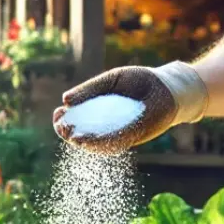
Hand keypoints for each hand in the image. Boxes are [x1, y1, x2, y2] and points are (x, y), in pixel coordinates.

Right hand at [52, 66, 176, 155]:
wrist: (167, 86)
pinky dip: (102, 142)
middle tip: (61, 127)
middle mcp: (108, 126)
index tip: (56, 115)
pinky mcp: (133, 137)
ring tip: (73, 136)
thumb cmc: (139, 81)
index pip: (77, 120)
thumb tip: (65, 100)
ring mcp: (120, 134)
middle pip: (84, 134)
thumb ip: (90, 90)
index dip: (64, 119)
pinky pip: (115, 141)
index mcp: (99, 112)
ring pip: (97, 142)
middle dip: (70, 133)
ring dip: (84, 141)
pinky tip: (90, 139)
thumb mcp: (111, 81)